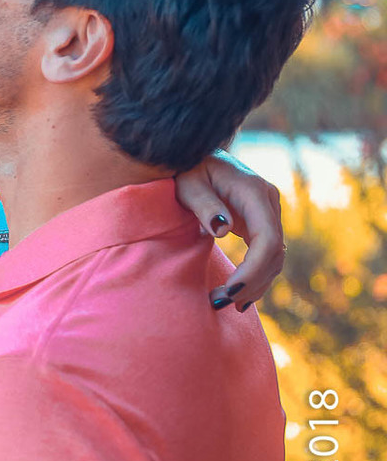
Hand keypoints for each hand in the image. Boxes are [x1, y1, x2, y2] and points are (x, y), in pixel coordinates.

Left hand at [174, 151, 283, 311]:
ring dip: (254, 284)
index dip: (254, 269)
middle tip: (221, 303)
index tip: (231, 290)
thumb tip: (222, 229)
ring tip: (224, 303)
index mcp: (253, 191)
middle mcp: (268, 201)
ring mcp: (267, 212)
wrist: (194, 157)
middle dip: (251, 282)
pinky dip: (255, 276)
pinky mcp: (260, 222)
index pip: (267, 239)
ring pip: (273, 258)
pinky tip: (238, 296)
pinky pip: (266, 254)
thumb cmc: (187, 169)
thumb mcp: (188, 184)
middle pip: (274, 253)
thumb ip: (204, 204)